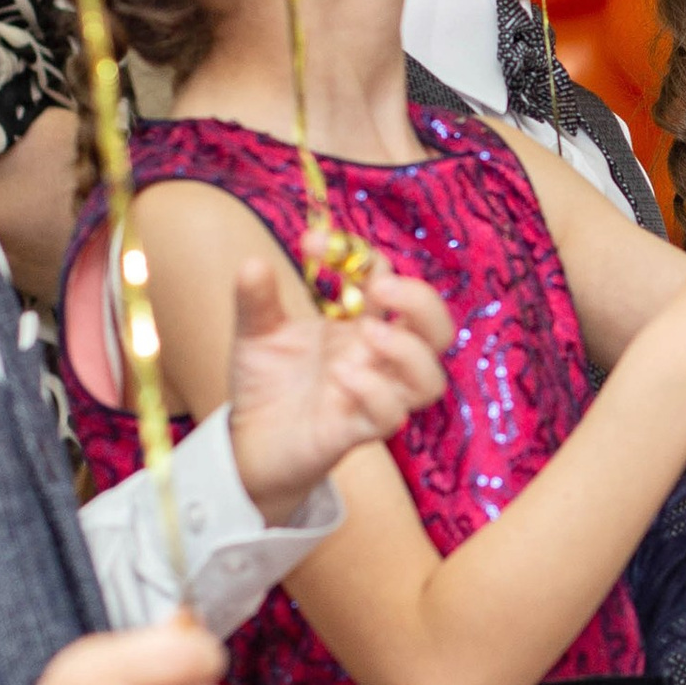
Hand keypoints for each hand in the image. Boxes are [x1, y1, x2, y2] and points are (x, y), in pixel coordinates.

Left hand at [223, 250, 453, 525]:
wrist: (249, 441)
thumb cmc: (266, 383)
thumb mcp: (255, 333)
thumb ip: (257, 300)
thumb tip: (253, 263)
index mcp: (360, 324)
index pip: (387, 279)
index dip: (359, 253)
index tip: (311, 243)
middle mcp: (377, 359)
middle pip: (436, 329)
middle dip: (420, 300)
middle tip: (379, 287)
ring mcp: (373, 396)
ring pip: (429, 380)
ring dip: (406, 350)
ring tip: (367, 332)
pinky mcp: (356, 431)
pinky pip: (388, 416)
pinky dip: (372, 391)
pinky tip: (340, 376)